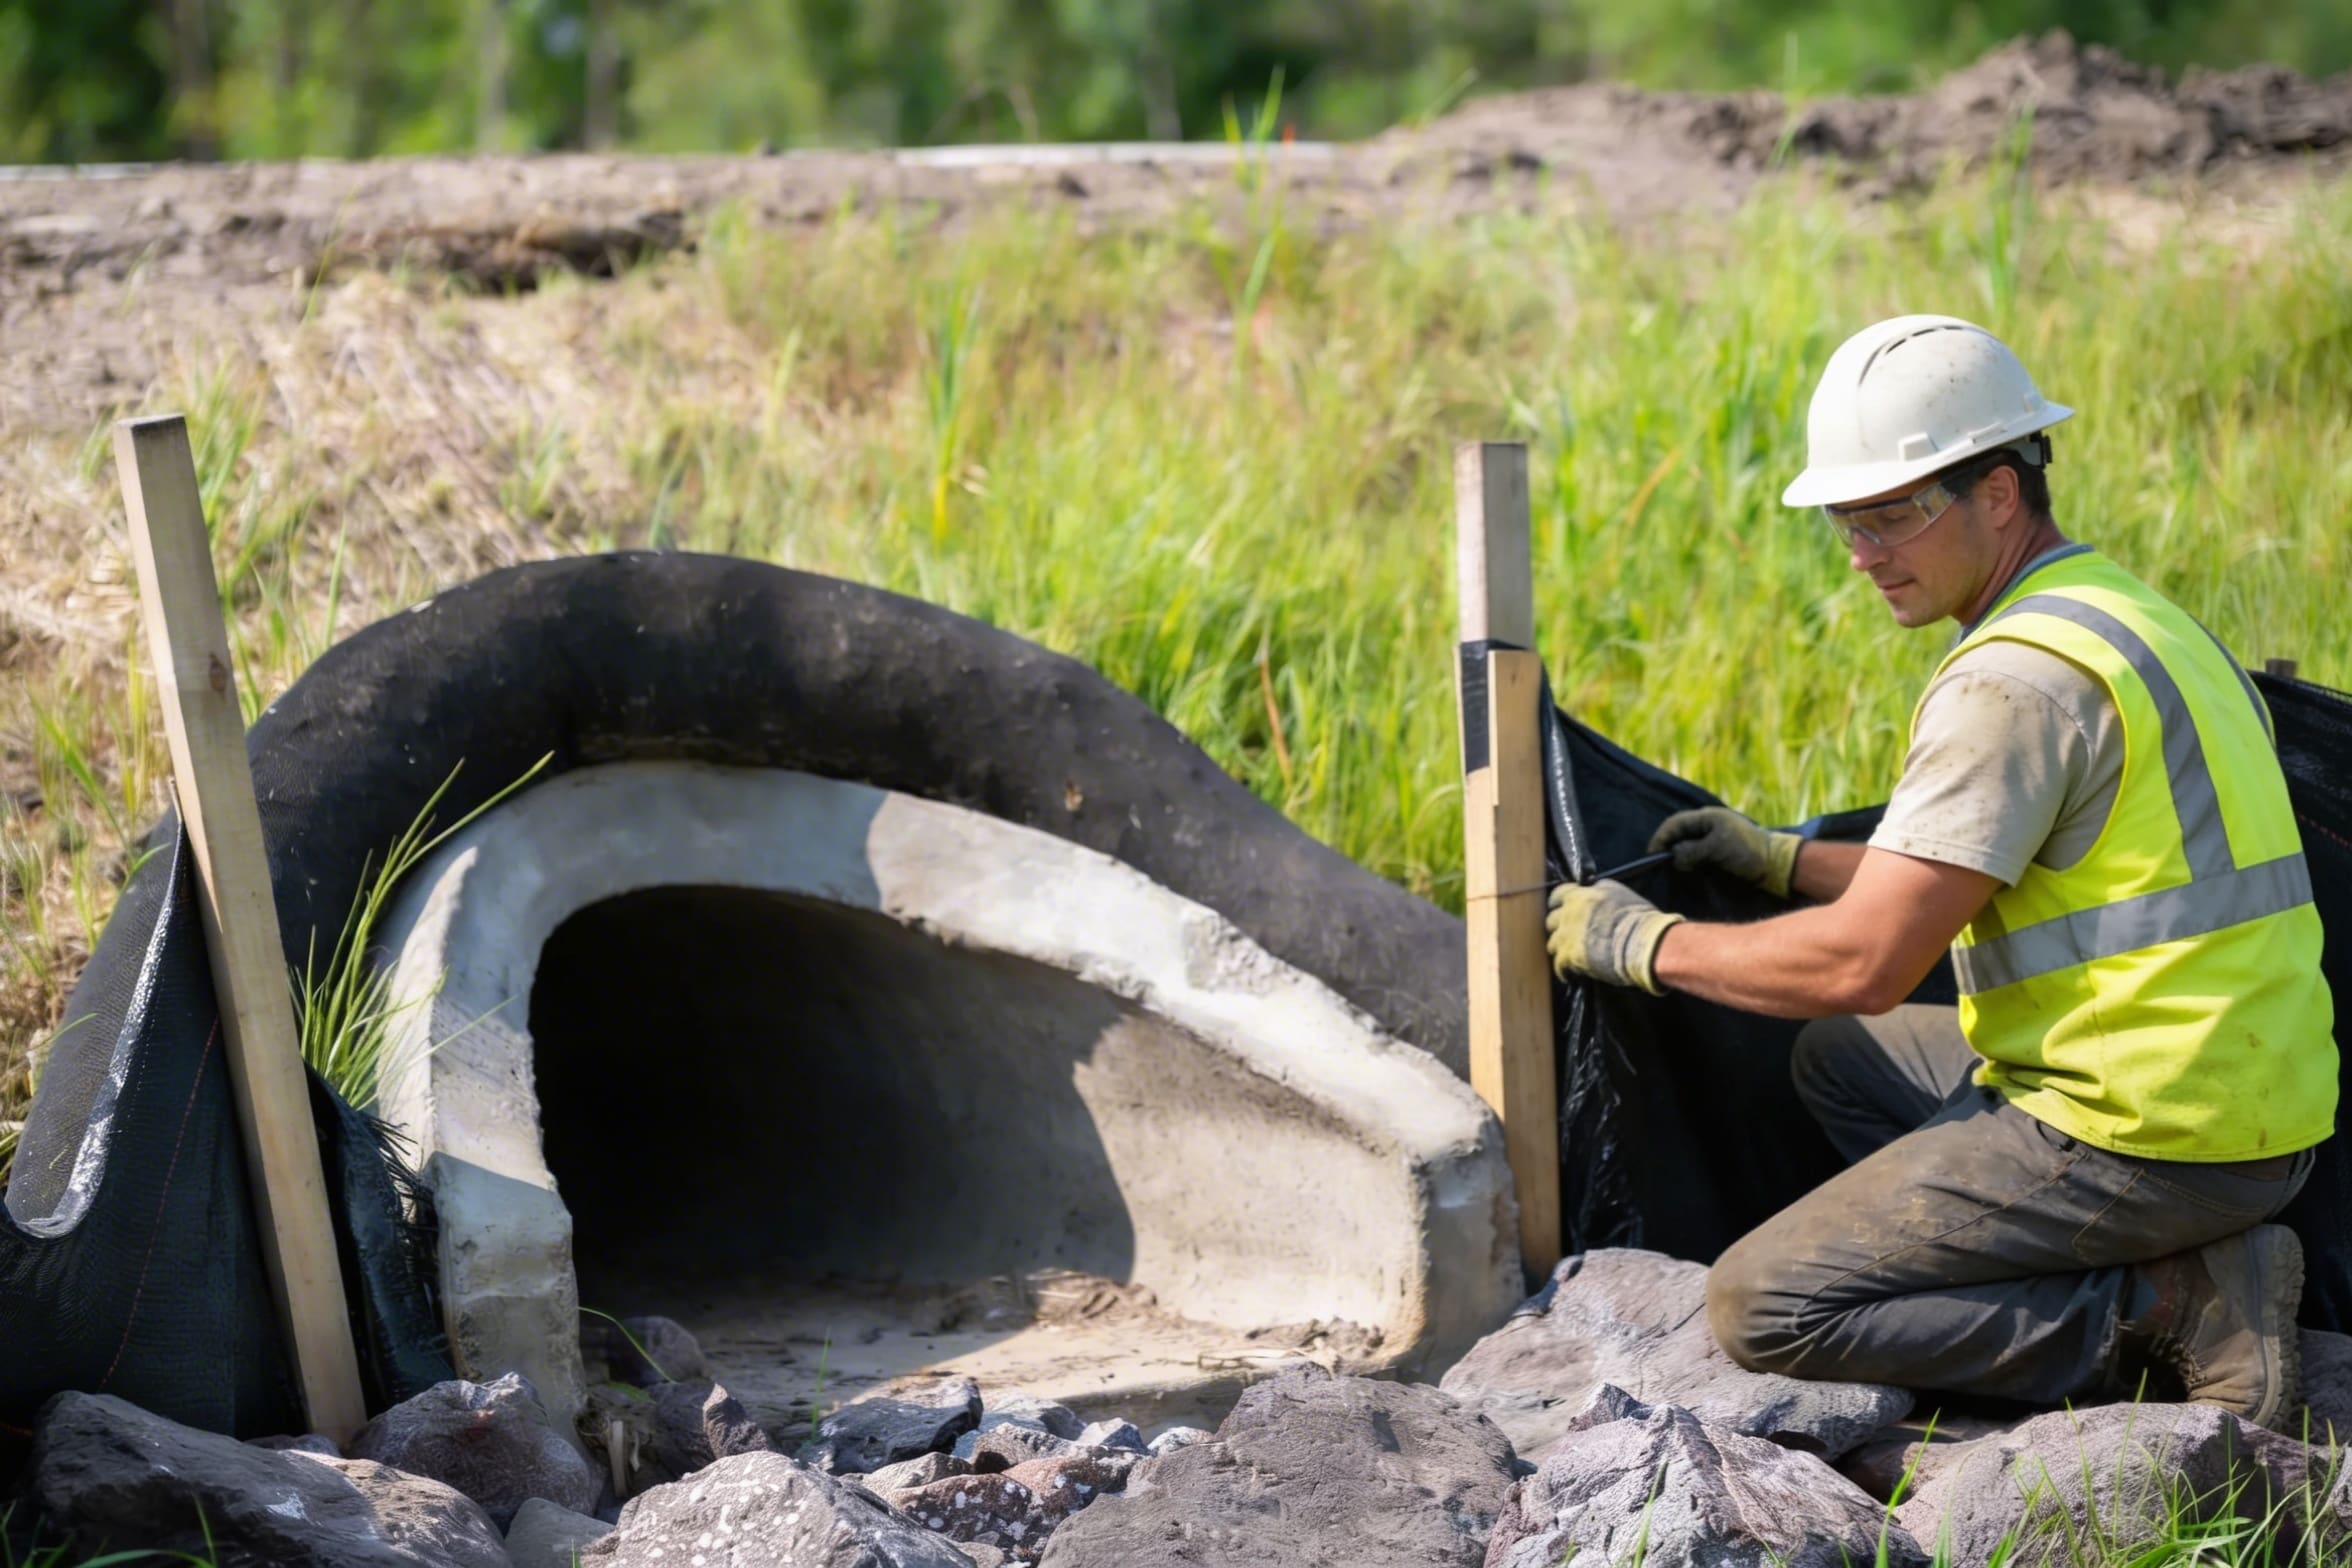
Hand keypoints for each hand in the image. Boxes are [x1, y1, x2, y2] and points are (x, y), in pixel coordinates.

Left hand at [1546, 880, 1684, 994]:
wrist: (1645, 944)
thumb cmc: (1641, 919)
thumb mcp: (1620, 894)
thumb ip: (1601, 892)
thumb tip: (1594, 892)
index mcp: (1583, 894)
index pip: (1559, 894)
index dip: (1559, 904)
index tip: (1561, 910)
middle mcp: (1570, 912)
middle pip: (1552, 920)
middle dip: (1558, 928)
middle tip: (1567, 936)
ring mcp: (1567, 935)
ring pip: (1552, 943)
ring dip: (1560, 950)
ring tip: (1569, 958)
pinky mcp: (1569, 957)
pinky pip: (1559, 966)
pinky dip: (1565, 971)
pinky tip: (1571, 976)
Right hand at [1648, 807, 1801, 897]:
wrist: (1776, 863)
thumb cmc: (1747, 852)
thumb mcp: (1717, 849)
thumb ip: (1692, 851)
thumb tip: (1673, 857)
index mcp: (1707, 817)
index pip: (1675, 824)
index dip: (1661, 838)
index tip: (1652, 856)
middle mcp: (1708, 824)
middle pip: (1678, 832)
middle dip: (1667, 846)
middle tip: (1659, 863)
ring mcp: (1713, 836)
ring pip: (1686, 843)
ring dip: (1677, 854)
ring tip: (1670, 868)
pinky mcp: (1718, 850)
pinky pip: (1695, 851)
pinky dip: (1687, 859)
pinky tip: (1685, 869)